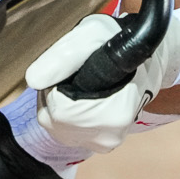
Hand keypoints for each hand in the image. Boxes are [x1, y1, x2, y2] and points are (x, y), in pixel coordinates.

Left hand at [29, 13, 179, 152]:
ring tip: (84, 84)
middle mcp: (110, 136)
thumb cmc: (119, 41)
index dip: (58, 84)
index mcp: (112, 114)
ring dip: (60, 104)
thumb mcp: (91, 34)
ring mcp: (106, 143)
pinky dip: (67, 114)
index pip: (57, 109)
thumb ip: (62, 56)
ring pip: (56, 126)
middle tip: (79, 73)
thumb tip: (33, 79)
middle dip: (56, 94)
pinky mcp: (101, 144)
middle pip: (53, 120)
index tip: (75, 68)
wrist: (146, 56)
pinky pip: (65, 129)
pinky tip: (86, 98)